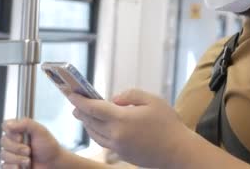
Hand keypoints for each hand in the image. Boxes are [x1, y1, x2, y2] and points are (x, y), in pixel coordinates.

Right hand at [0, 118, 64, 168]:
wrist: (53, 164)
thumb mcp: (40, 131)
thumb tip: (9, 124)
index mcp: (20, 130)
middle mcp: (14, 141)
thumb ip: (26, 123)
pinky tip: (22, 167)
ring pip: (3, 155)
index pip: (5, 126)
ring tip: (28, 160)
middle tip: (29, 150)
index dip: (11, 132)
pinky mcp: (11, 165)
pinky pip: (4, 166)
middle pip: (3, 141)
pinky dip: (13, 167)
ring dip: (17, 159)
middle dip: (17, 148)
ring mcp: (12, 153)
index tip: (21, 137)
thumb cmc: (49, 147)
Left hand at [69, 89, 194, 167]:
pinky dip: (96, 132)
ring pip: (94, 133)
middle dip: (80, 110)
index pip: (93, 108)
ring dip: (87, 122)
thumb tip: (113, 99)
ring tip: (84, 113)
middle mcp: (116, 135)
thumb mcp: (152, 100)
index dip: (80, 100)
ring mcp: (118, 147)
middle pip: (90, 121)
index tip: (71, 94)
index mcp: (122, 119)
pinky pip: (103, 142)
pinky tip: (98, 127)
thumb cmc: (168, 124)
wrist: (178, 152)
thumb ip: (130, 95)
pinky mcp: (122, 155)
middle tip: (74, 102)